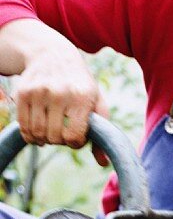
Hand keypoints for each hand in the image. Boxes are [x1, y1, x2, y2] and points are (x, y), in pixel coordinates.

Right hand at [8, 23, 109, 163]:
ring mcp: (38, 92)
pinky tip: (37, 133)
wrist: (54, 55)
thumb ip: (102, 133)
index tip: (77, 137)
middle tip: (63, 133)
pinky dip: (30, 135)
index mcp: (81, 98)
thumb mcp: (97, 103)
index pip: (73, 136)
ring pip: (37, 133)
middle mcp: (59, 94)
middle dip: (60, 141)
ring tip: (51, 133)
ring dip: (44, 140)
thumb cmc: (80, 85)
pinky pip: (23, 125)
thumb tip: (103, 163)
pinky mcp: (22, 93)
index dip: (76, 143)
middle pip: (54, 137)